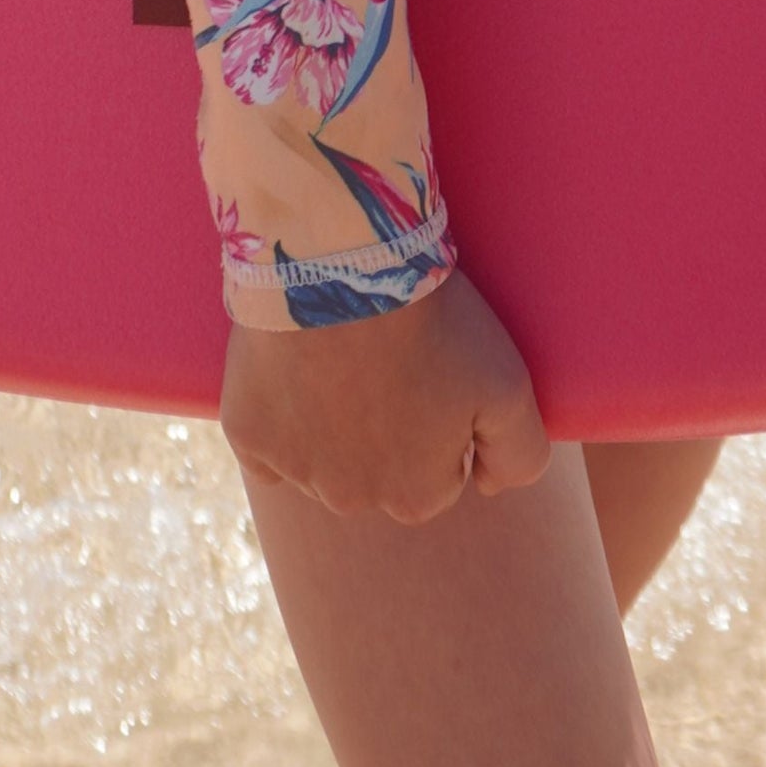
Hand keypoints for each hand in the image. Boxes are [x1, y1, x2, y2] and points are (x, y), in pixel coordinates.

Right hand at [220, 269, 550, 523]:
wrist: (344, 265)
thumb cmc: (432, 323)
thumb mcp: (509, 386)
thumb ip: (519, 454)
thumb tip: (488, 486)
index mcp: (418, 497)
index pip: (438, 473)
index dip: (438, 419)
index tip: (430, 371)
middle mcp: (354, 501)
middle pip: (376, 471)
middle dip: (383, 427)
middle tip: (386, 358)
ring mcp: (296, 471)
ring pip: (320, 458)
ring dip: (329, 421)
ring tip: (342, 352)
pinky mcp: (247, 435)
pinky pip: (266, 443)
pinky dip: (278, 414)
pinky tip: (294, 370)